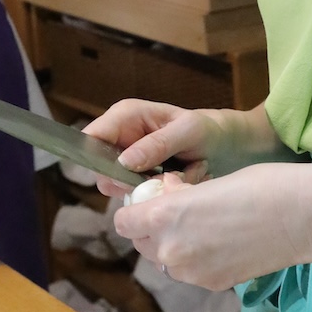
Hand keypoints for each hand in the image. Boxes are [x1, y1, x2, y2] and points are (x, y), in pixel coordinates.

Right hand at [82, 100, 229, 197]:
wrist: (220, 144)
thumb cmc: (204, 129)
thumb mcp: (187, 131)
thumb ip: (157, 144)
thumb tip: (125, 162)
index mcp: (125, 116)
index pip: (90, 138)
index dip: (98, 160)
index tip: (127, 177)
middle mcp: (120, 138)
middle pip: (100, 170)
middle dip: (131, 181)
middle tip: (164, 179)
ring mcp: (126, 161)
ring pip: (118, 187)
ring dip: (149, 189)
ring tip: (178, 177)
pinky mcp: (136, 179)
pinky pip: (135, 196)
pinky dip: (157, 195)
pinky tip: (177, 184)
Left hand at [112, 163, 311, 290]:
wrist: (305, 216)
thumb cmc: (262, 185)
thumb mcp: (209, 182)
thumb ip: (179, 198)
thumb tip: (167, 199)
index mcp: (164, 218)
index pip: (124, 222)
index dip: (136, 209)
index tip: (155, 198)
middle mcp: (171, 251)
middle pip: (142, 242)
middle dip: (155, 226)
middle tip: (185, 207)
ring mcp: (193, 273)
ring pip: (166, 259)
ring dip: (176, 243)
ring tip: (208, 224)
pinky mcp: (214, 284)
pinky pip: (191, 271)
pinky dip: (199, 257)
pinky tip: (224, 240)